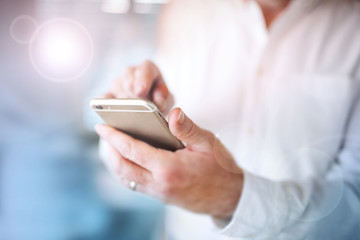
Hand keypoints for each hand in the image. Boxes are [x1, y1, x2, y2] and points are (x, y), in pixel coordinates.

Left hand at [95, 108, 243, 218]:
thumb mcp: (208, 143)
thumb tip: (172, 112)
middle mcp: (159, 183)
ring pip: (125, 178)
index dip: (113, 136)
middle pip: (122, 167)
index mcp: (169, 168)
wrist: (229, 198)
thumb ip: (188, 128)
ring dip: (114, 162)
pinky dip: (125, 171)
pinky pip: (135, 184)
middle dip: (108, 150)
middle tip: (104, 133)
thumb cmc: (220, 167)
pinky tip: (128, 158)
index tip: (100, 125)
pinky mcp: (161, 197)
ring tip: (111, 145)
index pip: (132, 150)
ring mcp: (159, 192)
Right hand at [105, 60, 173, 113]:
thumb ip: (164, 99)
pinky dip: (106, 103)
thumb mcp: (166, 99)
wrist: (150, 106)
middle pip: (129, 80)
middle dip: (135, 95)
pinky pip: (104, 97)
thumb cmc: (159, 100)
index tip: (140, 92)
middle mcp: (131, 71)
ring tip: (133, 111)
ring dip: (125, 101)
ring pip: (117, 88)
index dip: (142, 80)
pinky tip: (111, 109)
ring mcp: (118, 81)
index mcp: (148, 68)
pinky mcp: (108, 93)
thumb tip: (158, 103)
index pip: (145, 70)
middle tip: (141, 108)